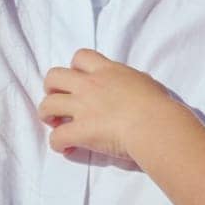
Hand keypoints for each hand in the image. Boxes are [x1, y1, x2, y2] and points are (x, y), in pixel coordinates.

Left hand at [38, 48, 168, 160]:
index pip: (80, 57)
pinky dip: (58, 144)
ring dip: (48, 115)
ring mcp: (82, 107)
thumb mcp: (144, 81)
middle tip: (60, 101)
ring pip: (47, 105)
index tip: (80, 81)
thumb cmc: (157, 103)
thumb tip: (133, 85)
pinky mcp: (79, 131)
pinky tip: (68, 147)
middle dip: (51, 88)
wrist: (153, 123)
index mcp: (107, 70)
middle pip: (54, 76)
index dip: (75, 68)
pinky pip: (56, 138)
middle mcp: (89, 85)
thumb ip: (131, 80)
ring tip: (56, 124)